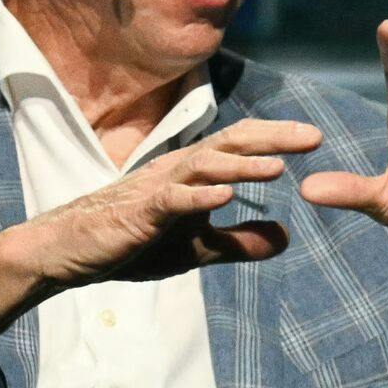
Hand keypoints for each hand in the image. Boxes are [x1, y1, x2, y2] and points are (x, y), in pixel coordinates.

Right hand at [0, 119, 321, 335]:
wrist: (71, 250)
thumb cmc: (131, 241)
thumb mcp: (197, 247)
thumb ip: (239, 241)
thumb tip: (288, 237)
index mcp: (192, 173)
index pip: (239, 147)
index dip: (276, 139)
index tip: (317, 138)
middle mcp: (177, 170)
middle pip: (229, 144)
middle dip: (271, 139)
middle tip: (313, 136)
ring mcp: (156, 189)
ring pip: (204, 167)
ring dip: (241, 167)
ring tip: (278, 167)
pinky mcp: (137, 213)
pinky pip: (171, 202)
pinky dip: (197, 199)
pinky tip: (224, 199)